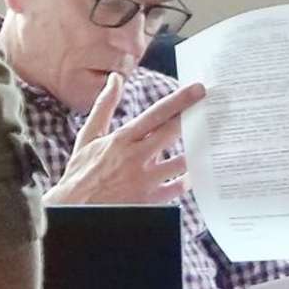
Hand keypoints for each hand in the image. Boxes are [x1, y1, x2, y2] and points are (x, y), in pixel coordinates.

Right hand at [43, 74, 205, 206]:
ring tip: (213, 141)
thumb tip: (114, 79)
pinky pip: (178, 188)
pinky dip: (189, 179)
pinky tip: (196, 173)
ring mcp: (145, 179)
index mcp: (123, 139)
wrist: (73, 210)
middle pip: (174, 133)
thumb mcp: (89, 137)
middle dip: (195, 118)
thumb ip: (104, 106)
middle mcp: (136, 156)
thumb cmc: (81, 173)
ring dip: (197, 150)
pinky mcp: (150, 199)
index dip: (180, 100)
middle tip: (215, 108)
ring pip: (181, 161)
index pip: (157, 114)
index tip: (198, 89)